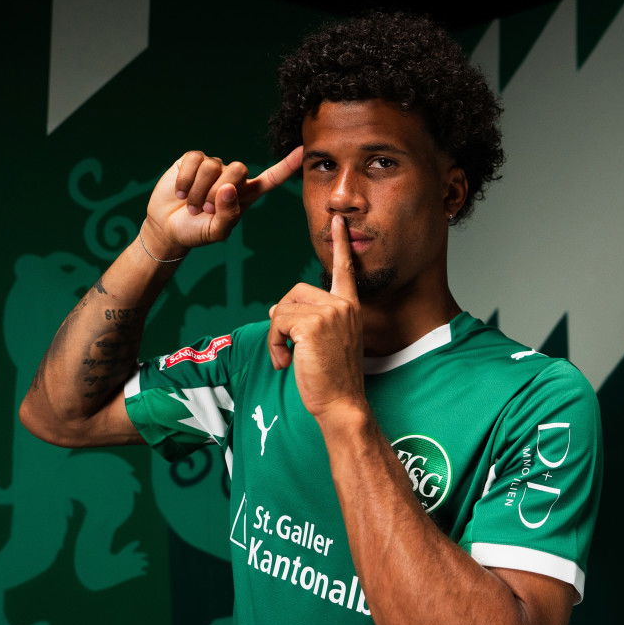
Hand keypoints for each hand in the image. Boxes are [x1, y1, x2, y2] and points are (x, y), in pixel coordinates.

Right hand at [142, 146, 303, 255]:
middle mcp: (233, 177)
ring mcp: (213, 167)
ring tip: (192, 205)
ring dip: (199, 191)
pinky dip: (186, 179)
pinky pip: (194, 160)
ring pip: (213, 166)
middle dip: (219, 191)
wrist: (168, 228)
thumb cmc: (197, 231)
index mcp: (246, 194)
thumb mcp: (216, 231)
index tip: (302, 151)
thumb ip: (228, 214)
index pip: (271, 178)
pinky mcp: (193, 160)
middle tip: (206, 209)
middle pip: (238, 169)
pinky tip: (181, 192)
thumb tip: (229, 188)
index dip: (286, 166)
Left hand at [267, 215, 366, 418]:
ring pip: (283, 308)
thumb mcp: (323, 342)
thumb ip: (307, 320)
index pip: (345, 269)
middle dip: (282, 319)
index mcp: (350, 306)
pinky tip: (285, 361)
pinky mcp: (313, 324)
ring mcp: (330, 313)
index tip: (338, 221)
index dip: (340, 244)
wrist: (341, 402)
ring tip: (286, 358)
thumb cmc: (332, 378)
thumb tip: (275, 308)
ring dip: (275, 336)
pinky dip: (273, 343)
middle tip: (286, 347)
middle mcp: (343, 305)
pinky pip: (277, 322)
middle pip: (295, 292)